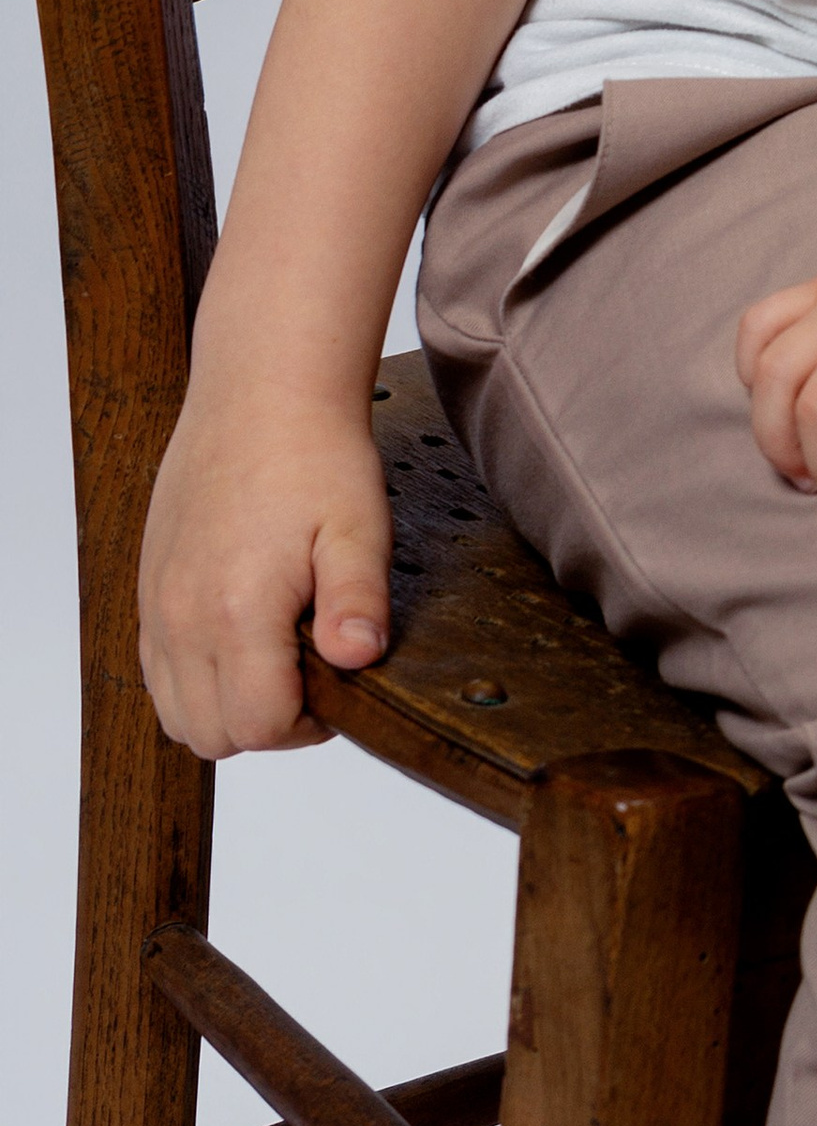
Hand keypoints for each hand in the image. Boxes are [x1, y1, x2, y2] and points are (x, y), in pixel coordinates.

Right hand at [139, 389, 392, 758]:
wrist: (261, 391)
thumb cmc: (314, 454)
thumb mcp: (358, 526)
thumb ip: (358, 600)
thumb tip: (357, 658)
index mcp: (236, 609)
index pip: (258, 726)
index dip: (308, 724)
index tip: (336, 680)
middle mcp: (182, 616)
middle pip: (211, 734)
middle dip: (266, 722)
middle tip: (311, 673)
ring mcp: (158, 604)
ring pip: (176, 712)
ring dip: (226, 706)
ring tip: (277, 657)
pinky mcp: (150, 588)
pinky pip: (156, 670)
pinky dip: (194, 678)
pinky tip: (241, 636)